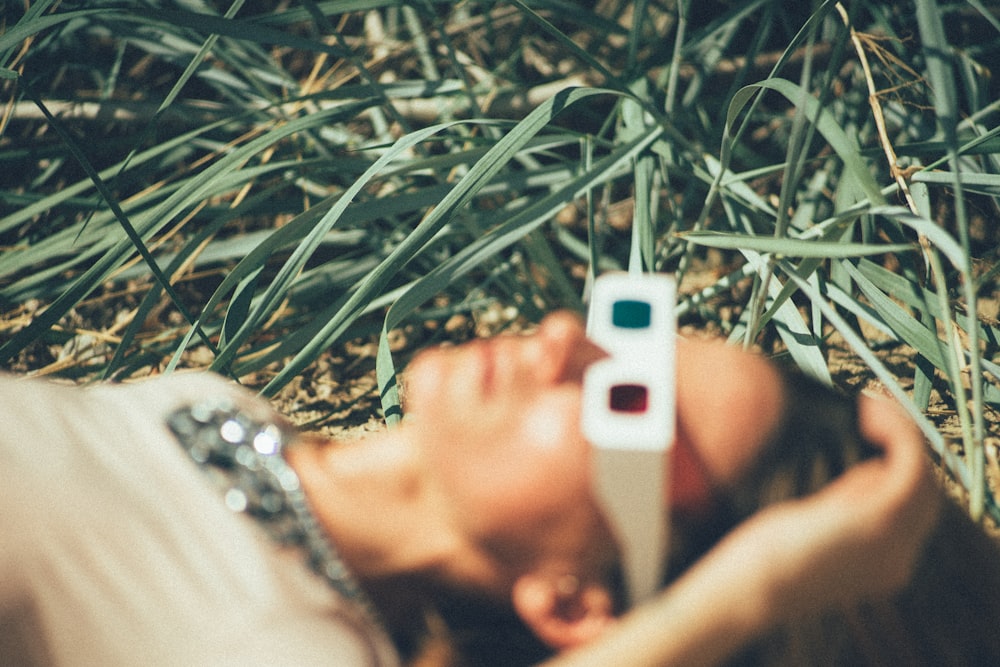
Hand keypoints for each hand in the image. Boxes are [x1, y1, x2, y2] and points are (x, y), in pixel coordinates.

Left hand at [719, 393, 940, 621]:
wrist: (751, 590)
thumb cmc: (759, 562)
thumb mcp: (810, 533)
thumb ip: (840, 509)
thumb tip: (859, 474)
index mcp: (883, 564)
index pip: (908, 510)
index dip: (884, 470)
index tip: (859, 438)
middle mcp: (898, 558)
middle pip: (925, 492)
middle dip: (902, 446)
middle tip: (873, 410)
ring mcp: (895, 541)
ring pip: (925, 474)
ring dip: (902, 431)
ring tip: (872, 405)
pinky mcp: (881, 518)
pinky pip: (911, 463)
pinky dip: (898, 431)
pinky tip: (870, 410)